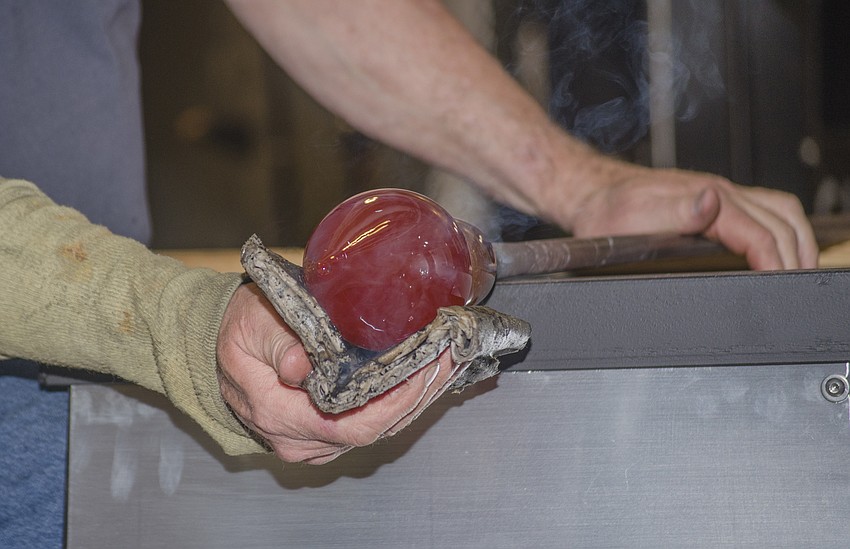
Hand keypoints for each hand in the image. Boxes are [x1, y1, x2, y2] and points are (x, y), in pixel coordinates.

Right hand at [216, 284, 457, 463]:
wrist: (222, 349)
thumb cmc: (240, 331)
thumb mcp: (252, 326)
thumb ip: (279, 345)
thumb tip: (303, 367)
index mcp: (280, 415)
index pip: (353, 425)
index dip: (396, 402)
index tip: (424, 368)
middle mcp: (300, 440)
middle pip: (375, 432)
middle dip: (418, 395)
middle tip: (450, 355)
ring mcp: (314, 441)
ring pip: (378, 431)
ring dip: (416, 398)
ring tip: (446, 361)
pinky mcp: (325, 433)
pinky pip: (371, 424)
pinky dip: (400, 401)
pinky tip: (422, 375)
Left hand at [566, 162, 817, 269]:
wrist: (589, 192)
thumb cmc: (605, 210)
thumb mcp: (632, 217)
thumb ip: (676, 211)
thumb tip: (712, 201)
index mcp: (706, 198)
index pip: (760, 233)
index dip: (777, 262)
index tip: (783, 285)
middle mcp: (718, 192)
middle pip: (781, 220)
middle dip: (798, 254)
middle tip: (800, 287)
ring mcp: (717, 194)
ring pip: (778, 210)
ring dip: (797, 239)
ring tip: (799, 272)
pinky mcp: (711, 200)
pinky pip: (763, 209)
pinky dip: (781, 229)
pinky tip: (777, 249)